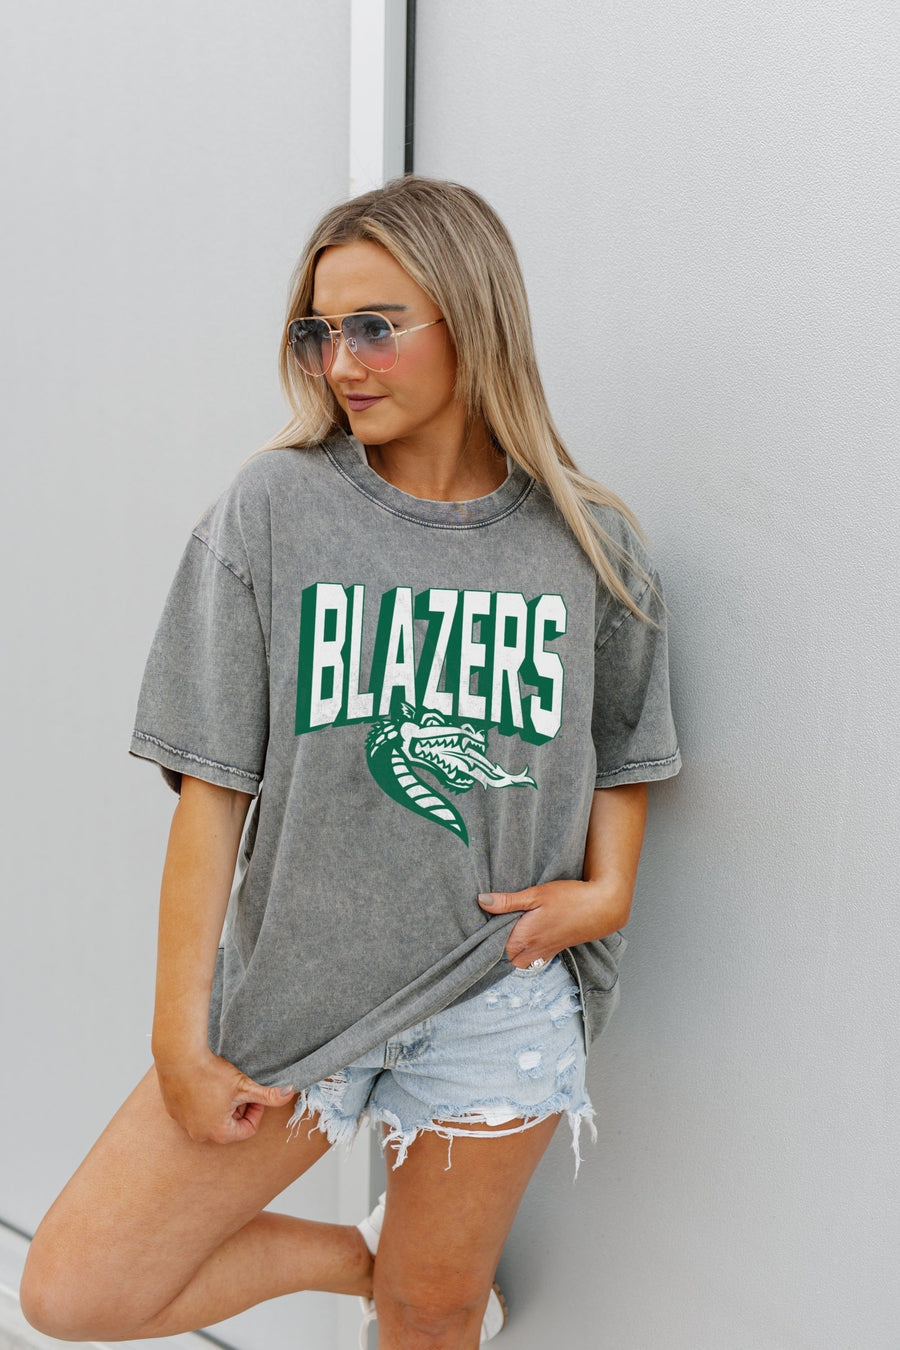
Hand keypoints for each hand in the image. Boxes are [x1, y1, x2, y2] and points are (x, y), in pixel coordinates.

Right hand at [155, 1050, 294, 1144]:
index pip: (248, 1129)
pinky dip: (202, 1101)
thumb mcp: (244, 1085)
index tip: (253, 1093)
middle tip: (238, 1088)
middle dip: (238, 1108)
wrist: (180, 1058)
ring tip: (221, 1085)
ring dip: (220, 1105)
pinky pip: (193, 1112)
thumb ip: (268, 1095)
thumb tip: (289, 1094)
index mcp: (219, 1132)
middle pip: (229, 1125)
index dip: (256, 1110)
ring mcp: (184, 1124)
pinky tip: (204, 1084)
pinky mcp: (174, 1112)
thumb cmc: (211, 1073)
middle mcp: (200, 1134)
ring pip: (211, 1119)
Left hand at [478, 879, 629, 968]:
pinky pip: (532, 962)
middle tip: (492, 928)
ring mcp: (544, 954)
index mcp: (524, 937)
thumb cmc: (570, 899)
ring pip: (518, 962)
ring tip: (507, 934)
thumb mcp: (536, 894)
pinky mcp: (554, 952)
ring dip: (511, 952)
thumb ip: (508, 901)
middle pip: (504, 958)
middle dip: (496, 947)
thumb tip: (482, 901)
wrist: (602, 908)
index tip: (481, 925)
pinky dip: (525, 955)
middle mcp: (532, 951)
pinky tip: (525, 940)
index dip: (486, 937)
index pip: (493, 946)